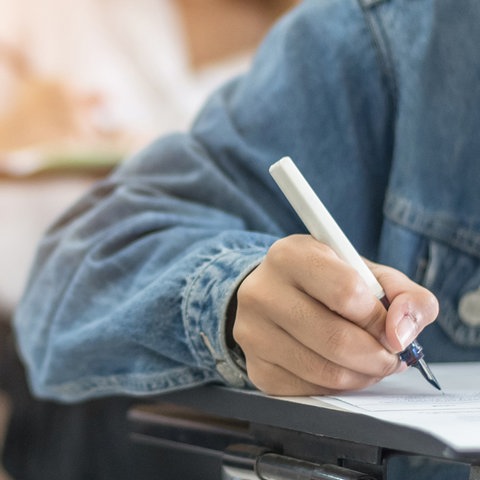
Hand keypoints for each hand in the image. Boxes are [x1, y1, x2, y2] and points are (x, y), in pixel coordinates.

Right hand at [233, 234, 438, 395]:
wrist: (275, 295)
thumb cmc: (328, 282)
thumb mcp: (368, 274)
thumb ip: (405, 295)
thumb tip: (402, 335)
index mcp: (291, 255)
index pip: (346, 292)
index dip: (379, 318)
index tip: (390, 327)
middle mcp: (262, 291)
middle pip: (336, 339)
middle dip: (378, 356)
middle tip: (390, 356)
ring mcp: (252, 332)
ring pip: (324, 371)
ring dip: (362, 375)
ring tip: (369, 363)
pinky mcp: (256, 367)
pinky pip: (309, 391)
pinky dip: (337, 387)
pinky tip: (341, 369)